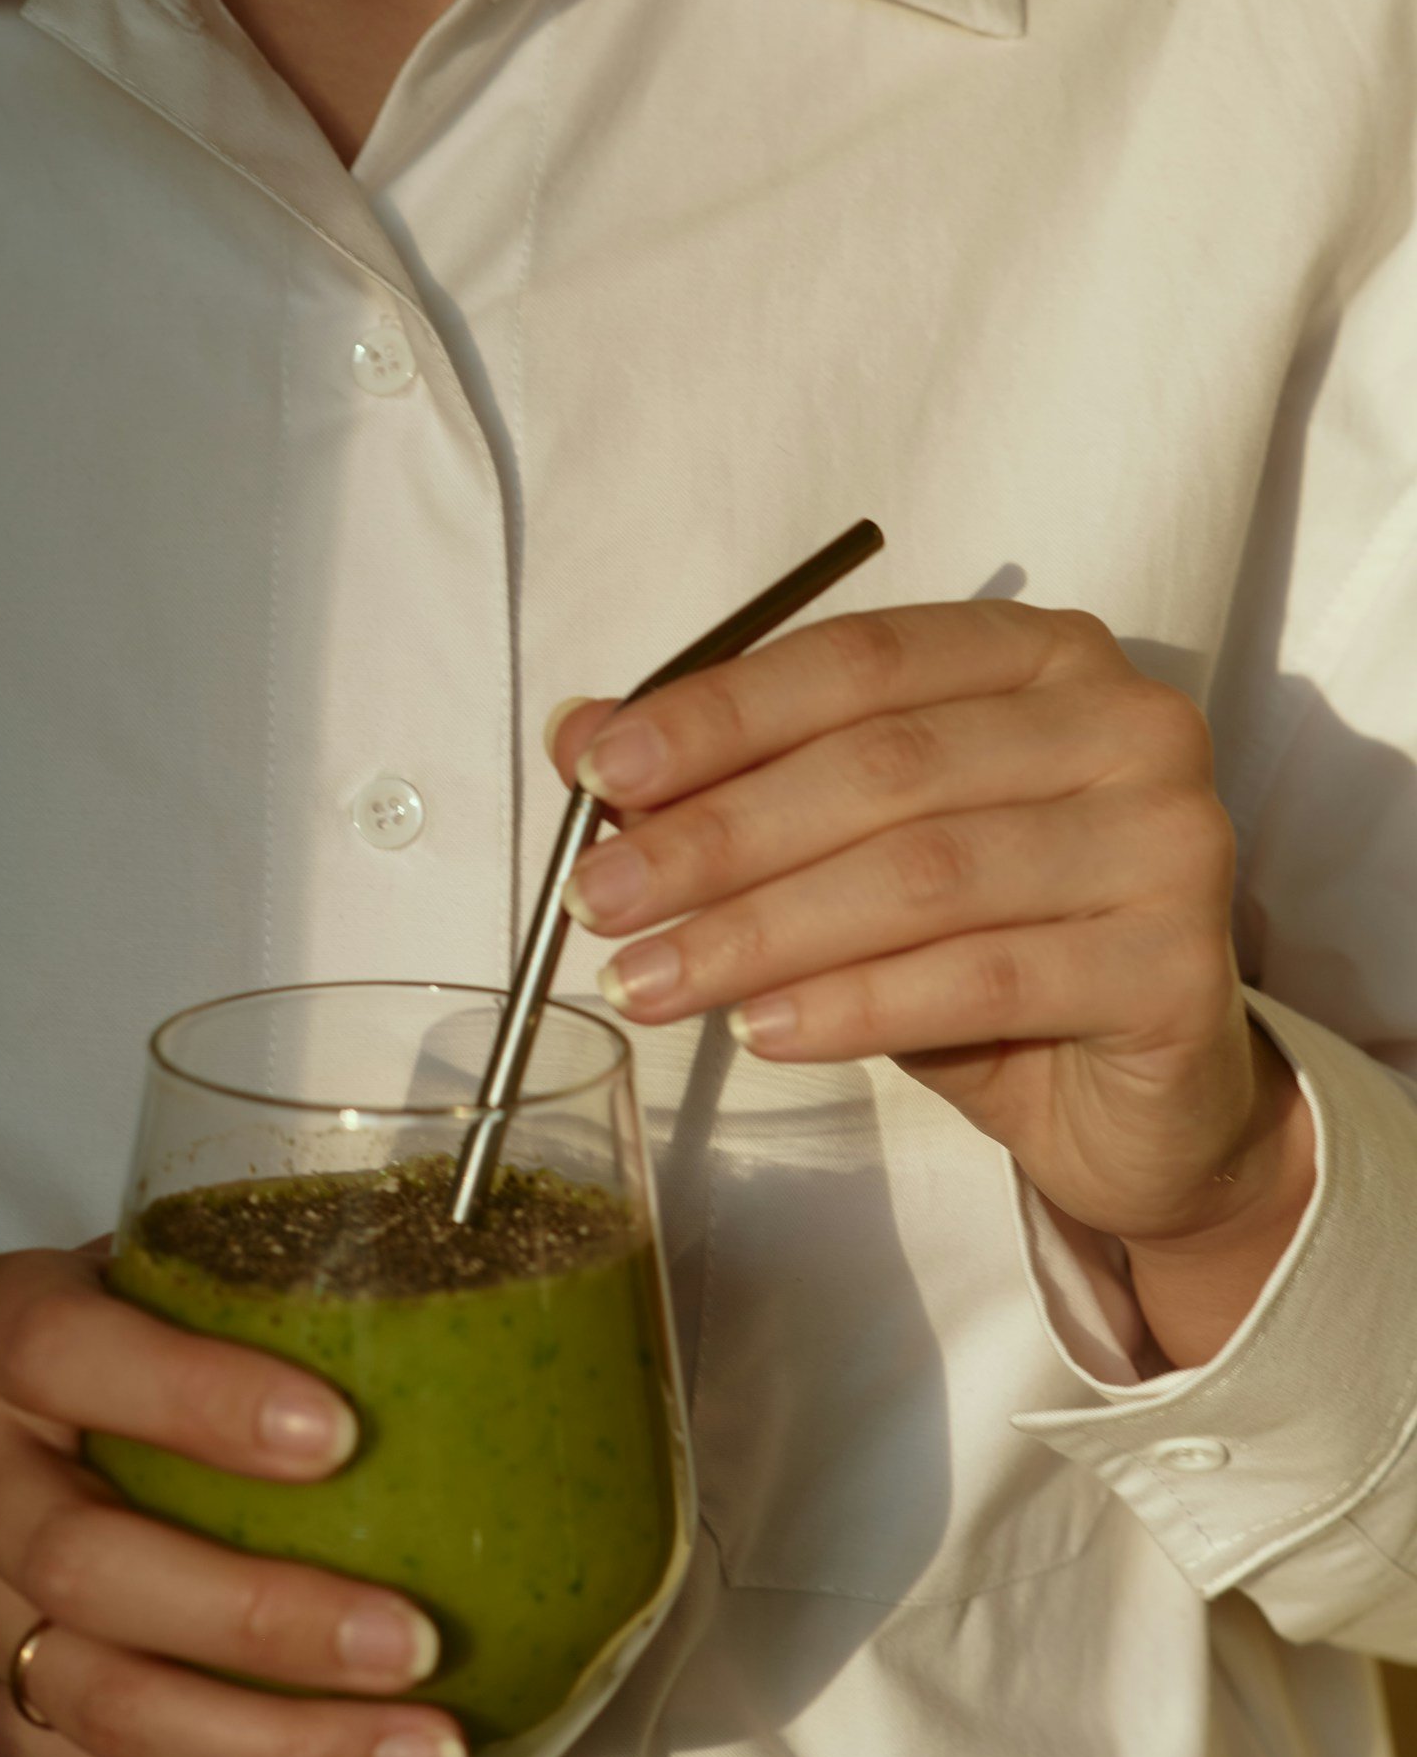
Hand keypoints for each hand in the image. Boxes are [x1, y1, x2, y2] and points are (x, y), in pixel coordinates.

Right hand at [0, 1245, 462, 1756]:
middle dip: (262, 1620)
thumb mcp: (109, 1275)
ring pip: (118, 1712)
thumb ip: (226, 1274)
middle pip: (92, 1570)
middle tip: (417, 1639)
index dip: (196, 1397)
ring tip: (427, 1754)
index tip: (336, 1433)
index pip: (65, 1355)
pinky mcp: (7, 1732)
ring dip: (285, 1753)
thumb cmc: (62, 1360)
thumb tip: (435, 1278)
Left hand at [549, 601, 1314, 1364]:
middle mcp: (1123, 723)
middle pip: (882, 767)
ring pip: (922, 875)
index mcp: (1038, 655)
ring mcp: (1168, 839)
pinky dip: (852, 1005)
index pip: (856, 661)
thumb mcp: (847, 856)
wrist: (1139, 1101)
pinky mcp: (1176, 966)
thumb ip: (731, 783)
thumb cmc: (988, 952)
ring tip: (648, 981)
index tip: (598, 775)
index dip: (718, 716)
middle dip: (717, 837)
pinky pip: (981, 977)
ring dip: (758, 932)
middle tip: (598, 900)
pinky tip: (760, 1031)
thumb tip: (580, 736)